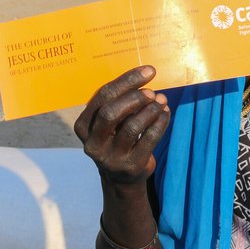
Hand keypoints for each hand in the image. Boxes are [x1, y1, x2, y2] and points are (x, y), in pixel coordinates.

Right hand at [74, 66, 168, 185]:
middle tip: (152, 91)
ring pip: (131, 127)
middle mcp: (93, 143)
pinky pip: (148, 140)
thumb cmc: (117, 137)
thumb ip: (119, 101)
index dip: (126, 81)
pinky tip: (165, 113)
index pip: (102, 97)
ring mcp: (110, 157)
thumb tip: (145, 76)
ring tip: (162, 100)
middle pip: (110, 113)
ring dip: (150, 110)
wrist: (121, 177)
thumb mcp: (111, 122)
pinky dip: (160, 122)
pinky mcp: (130, 166)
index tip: (148, 71)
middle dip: (134, 98)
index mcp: (84, 126)